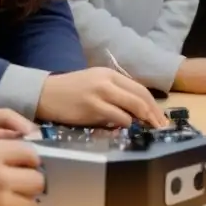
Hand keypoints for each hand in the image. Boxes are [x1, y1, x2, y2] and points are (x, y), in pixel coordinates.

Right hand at [0, 141, 43, 205]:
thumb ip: (1, 151)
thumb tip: (30, 159)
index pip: (31, 154)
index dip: (30, 160)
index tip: (26, 164)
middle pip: (37, 180)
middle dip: (31, 180)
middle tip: (20, 182)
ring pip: (32, 203)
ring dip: (23, 200)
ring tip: (7, 197)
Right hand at [38, 68, 166, 127]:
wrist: (44, 93)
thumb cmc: (70, 92)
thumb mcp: (96, 84)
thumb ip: (115, 93)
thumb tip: (136, 111)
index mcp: (111, 74)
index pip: (140, 89)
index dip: (154, 105)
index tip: (161, 119)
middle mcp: (108, 80)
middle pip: (141, 97)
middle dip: (154, 114)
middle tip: (161, 128)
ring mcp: (101, 93)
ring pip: (133, 106)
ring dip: (143, 120)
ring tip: (148, 131)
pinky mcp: (92, 107)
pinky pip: (118, 117)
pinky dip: (126, 124)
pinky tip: (127, 130)